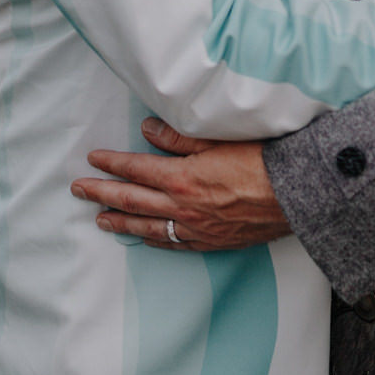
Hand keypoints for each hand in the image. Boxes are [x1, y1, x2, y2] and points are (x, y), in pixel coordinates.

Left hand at [73, 118, 289, 250]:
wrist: (296, 195)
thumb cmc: (262, 162)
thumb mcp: (219, 140)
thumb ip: (179, 137)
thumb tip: (148, 130)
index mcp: (182, 178)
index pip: (136, 169)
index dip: (112, 163)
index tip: (93, 159)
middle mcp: (183, 207)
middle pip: (132, 200)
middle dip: (101, 193)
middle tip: (79, 190)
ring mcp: (196, 228)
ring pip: (147, 226)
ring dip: (120, 221)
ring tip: (99, 219)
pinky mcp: (211, 242)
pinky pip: (173, 243)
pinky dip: (152, 239)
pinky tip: (143, 237)